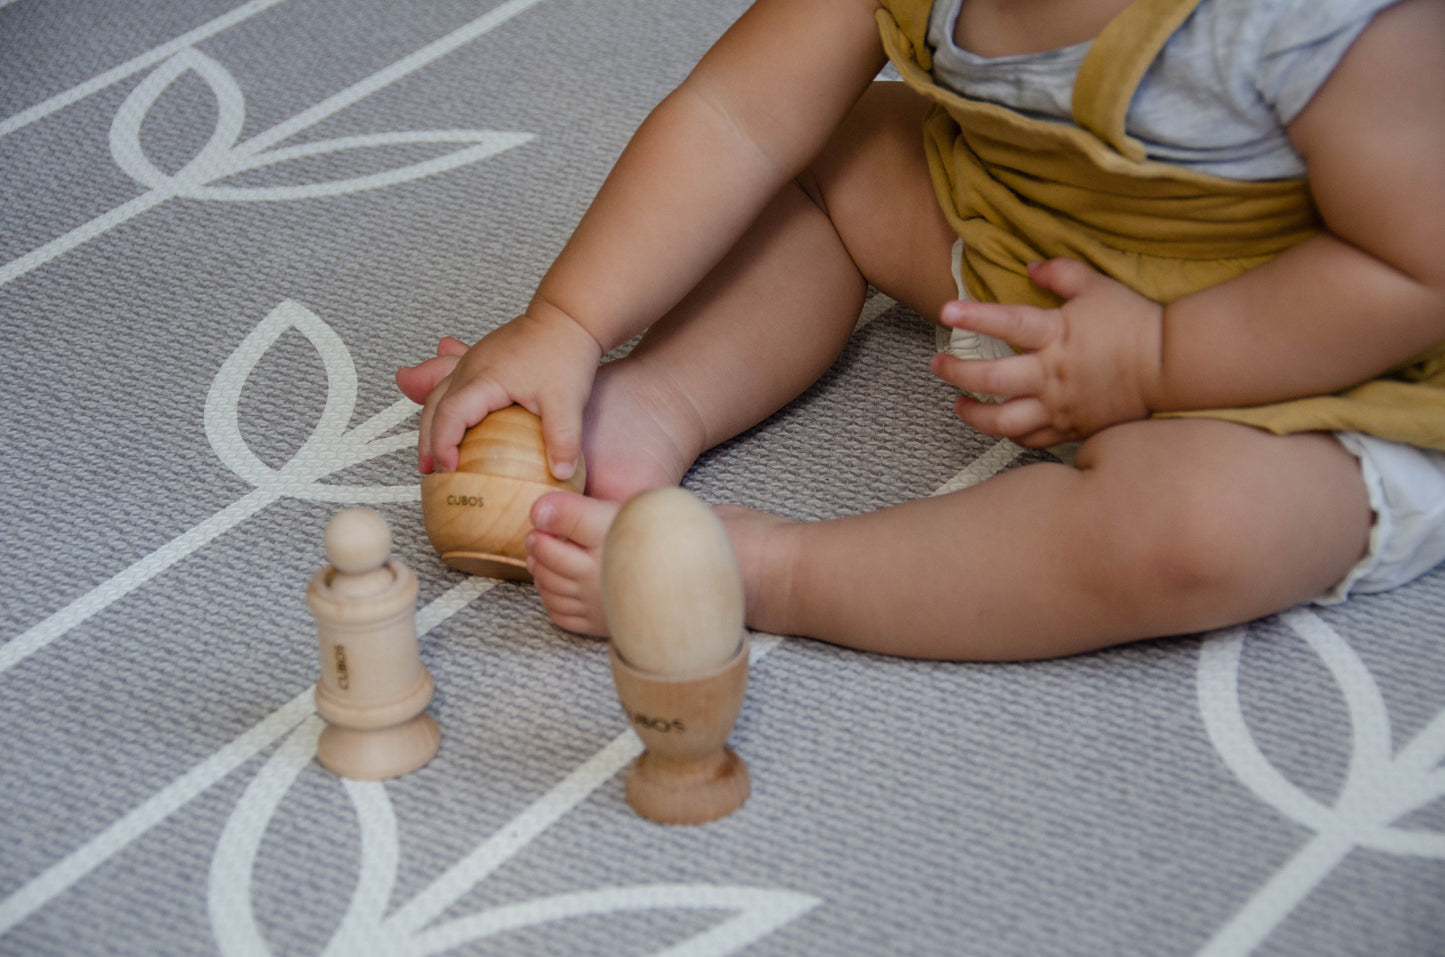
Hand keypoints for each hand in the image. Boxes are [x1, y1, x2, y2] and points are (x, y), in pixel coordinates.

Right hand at [397, 308, 602, 475]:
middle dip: (428, 442)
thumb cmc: (565, 351)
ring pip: (437, 394)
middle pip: (435, 407)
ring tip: (430, 456)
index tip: (448, 471)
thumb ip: (564, 439)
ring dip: (430, 425)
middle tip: (429, 472)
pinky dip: (440, 406)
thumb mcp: (568, 400)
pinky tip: (438, 417)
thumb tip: (561, 475)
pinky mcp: (481, 361)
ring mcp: (472, 362)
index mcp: (484, 378)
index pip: (450, 415)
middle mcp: (470, 368)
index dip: (443, 445)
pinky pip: (449, 384)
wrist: (568, 316)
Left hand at [930, 259, 1163, 446]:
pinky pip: (1032, 440)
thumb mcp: (1096, 286)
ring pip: (1005, 422)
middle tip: (937, 365)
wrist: (1171, 364)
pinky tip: (998, 424)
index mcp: (1057, 335)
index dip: (973, 316)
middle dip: (957, 373)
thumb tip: (1029, 267)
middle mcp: (1052, 375)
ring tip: (958, 406)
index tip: (945, 311)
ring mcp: (1060, 406)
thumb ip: (1060, 273)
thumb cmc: (1133, 321)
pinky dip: (1010, 435)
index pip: (1006, 323)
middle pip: (992, 380)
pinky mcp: (1072, 428)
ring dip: (974, 415)